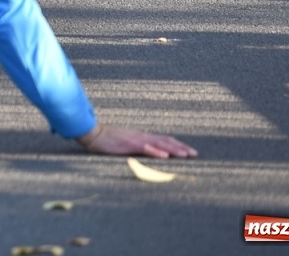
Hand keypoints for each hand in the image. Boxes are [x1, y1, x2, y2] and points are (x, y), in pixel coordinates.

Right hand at [77, 123, 197, 158]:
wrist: (93, 133)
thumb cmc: (108, 141)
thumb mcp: (126, 144)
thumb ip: (137, 148)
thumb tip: (148, 155)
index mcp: (142, 136)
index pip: (164, 139)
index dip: (178, 145)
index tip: (190, 151)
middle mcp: (142, 136)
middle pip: (166, 140)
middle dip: (181, 147)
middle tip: (195, 154)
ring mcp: (136, 139)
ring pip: (159, 143)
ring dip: (174, 149)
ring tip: (186, 155)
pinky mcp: (129, 144)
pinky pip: (145, 147)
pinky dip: (156, 151)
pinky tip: (165, 156)